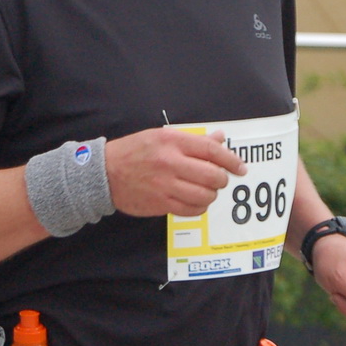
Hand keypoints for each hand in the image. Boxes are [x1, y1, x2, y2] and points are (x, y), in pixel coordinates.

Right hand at [104, 127, 244, 217]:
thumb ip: (193, 140)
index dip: (231, 160)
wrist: (104, 173)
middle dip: (222, 179)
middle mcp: (170, 163)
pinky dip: (199, 207)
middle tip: (220, 179)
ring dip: (211, 194)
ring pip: (204, 195)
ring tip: (207, 190)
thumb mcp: (162, 136)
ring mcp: (165, 186)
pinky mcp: (161, 204)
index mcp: (172, 142)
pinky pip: (191, 209)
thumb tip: (219, 138)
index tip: (240, 167)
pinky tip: (196, 201)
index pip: (211, 151)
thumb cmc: (134, 151)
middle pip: (212, 175)